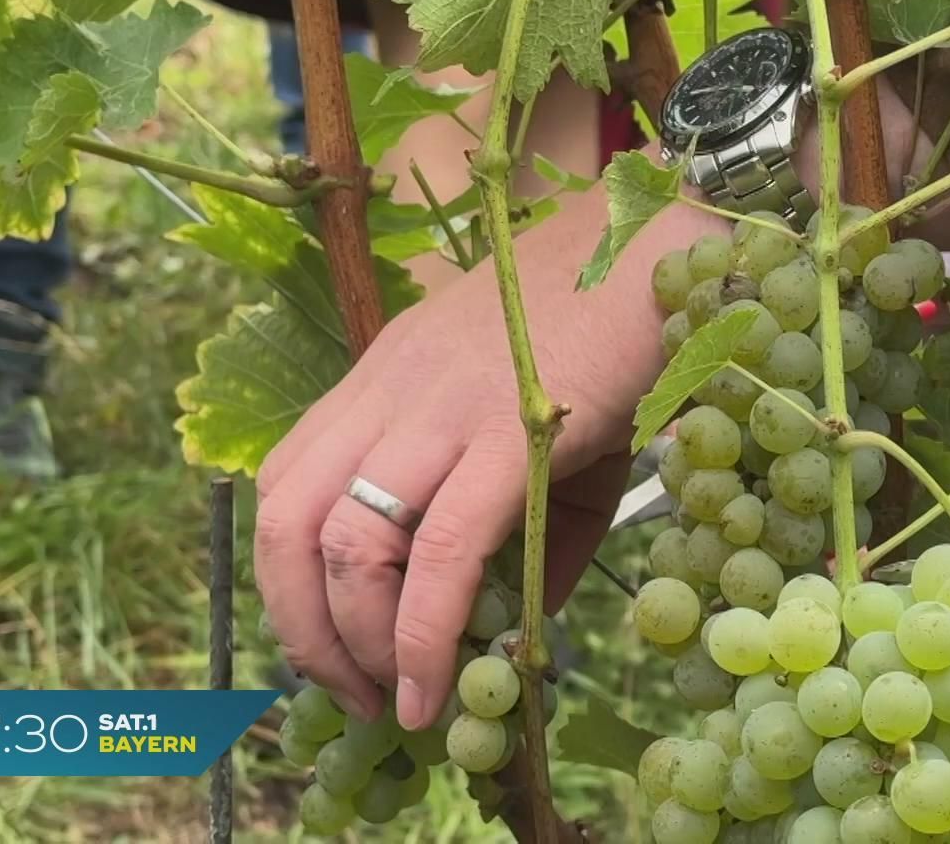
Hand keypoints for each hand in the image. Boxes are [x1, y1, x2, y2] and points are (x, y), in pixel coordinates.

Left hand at [254, 179, 719, 726]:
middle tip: (350, 697)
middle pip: (286, 519)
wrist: (665, 246)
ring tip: (395, 702)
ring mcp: (440, 406)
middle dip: (302, 629)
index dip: (287, 581)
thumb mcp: (543, 433)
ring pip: (347, 539)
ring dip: (353, 642)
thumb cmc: (607, 332)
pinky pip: (443, 548)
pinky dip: (423, 632)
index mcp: (382, 382)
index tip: (328, 648)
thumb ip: (522, 533)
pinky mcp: (509, 430)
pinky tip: (433, 686)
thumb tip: (511, 633)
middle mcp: (389, 390)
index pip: (284, 485)